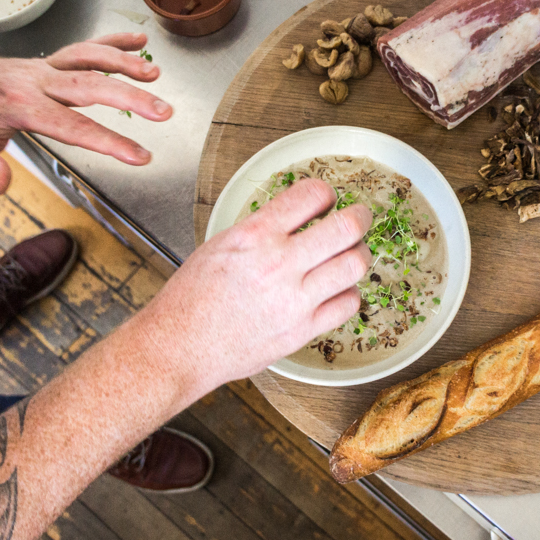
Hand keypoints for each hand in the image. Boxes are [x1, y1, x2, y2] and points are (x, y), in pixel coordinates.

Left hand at [0, 33, 169, 194]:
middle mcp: (37, 81)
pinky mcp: (50, 61)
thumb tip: (1, 184)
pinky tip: (139, 41)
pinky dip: (112, 41)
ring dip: (124, 63)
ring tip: (156, 73)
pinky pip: (84, 46)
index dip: (109, 141)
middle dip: (130, 97)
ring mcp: (45, 67)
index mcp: (20, 106)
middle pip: (90, 85)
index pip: (73, 126)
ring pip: (90, 58)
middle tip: (163, 111)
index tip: (139, 155)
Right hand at [139, 178, 372, 390]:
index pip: (311, 195)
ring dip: (358, 253)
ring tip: (351, 253)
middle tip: (358, 217)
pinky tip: (337, 289)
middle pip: (347, 227)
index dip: (326, 192)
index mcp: (255, 235)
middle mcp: (279, 264)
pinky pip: (348, 304)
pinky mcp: (302, 331)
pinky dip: (349, 292)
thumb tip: (296, 215)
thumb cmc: (192, 298)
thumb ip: (261, 228)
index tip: (327, 199)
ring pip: (355, 264)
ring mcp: (295, 300)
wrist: (179, 347)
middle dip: (360, 216)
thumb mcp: (221, 244)